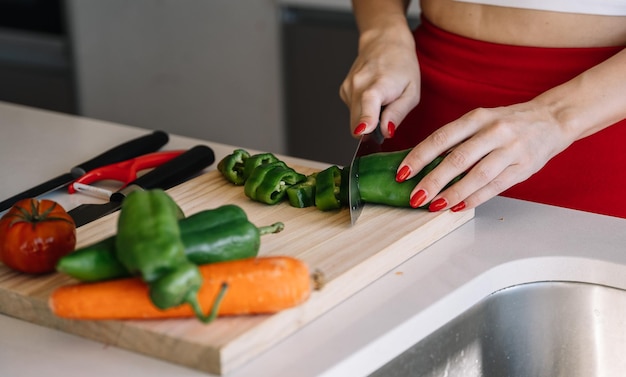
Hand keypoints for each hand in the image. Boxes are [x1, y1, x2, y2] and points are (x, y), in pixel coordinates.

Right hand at [340, 23, 420, 137]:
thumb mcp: (412, 92)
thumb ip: (398, 113)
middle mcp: (358, 85)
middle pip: (357, 122)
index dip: (365, 121)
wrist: (384, 42)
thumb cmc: (402, 66)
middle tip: (386, 119)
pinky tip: (373, 97)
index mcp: (378, 84)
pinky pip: (353, 111)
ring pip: (354, 119)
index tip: (363, 132)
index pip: (367, 105)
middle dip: (370, 130)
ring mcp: (348, 88)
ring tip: (382, 101)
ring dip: (368, 118)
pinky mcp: (344, 91)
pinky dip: (363, 110)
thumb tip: (386, 132)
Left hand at [396, 101, 574, 211]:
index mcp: (477, 117)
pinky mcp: (524, 167)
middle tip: (415, 196)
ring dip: (453, 193)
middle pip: (457, 159)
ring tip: (434, 206)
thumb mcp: (480, 121)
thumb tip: (423, 164)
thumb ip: (457, 139)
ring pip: (477, 175)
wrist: (552, 119)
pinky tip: (459, 207)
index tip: (402, 173)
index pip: (441, 138)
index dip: (419, 157)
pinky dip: (475, 198)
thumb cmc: (508, 122)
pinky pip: (496, 186)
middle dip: (433, 180)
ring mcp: (511, 149)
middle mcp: (494, 131)